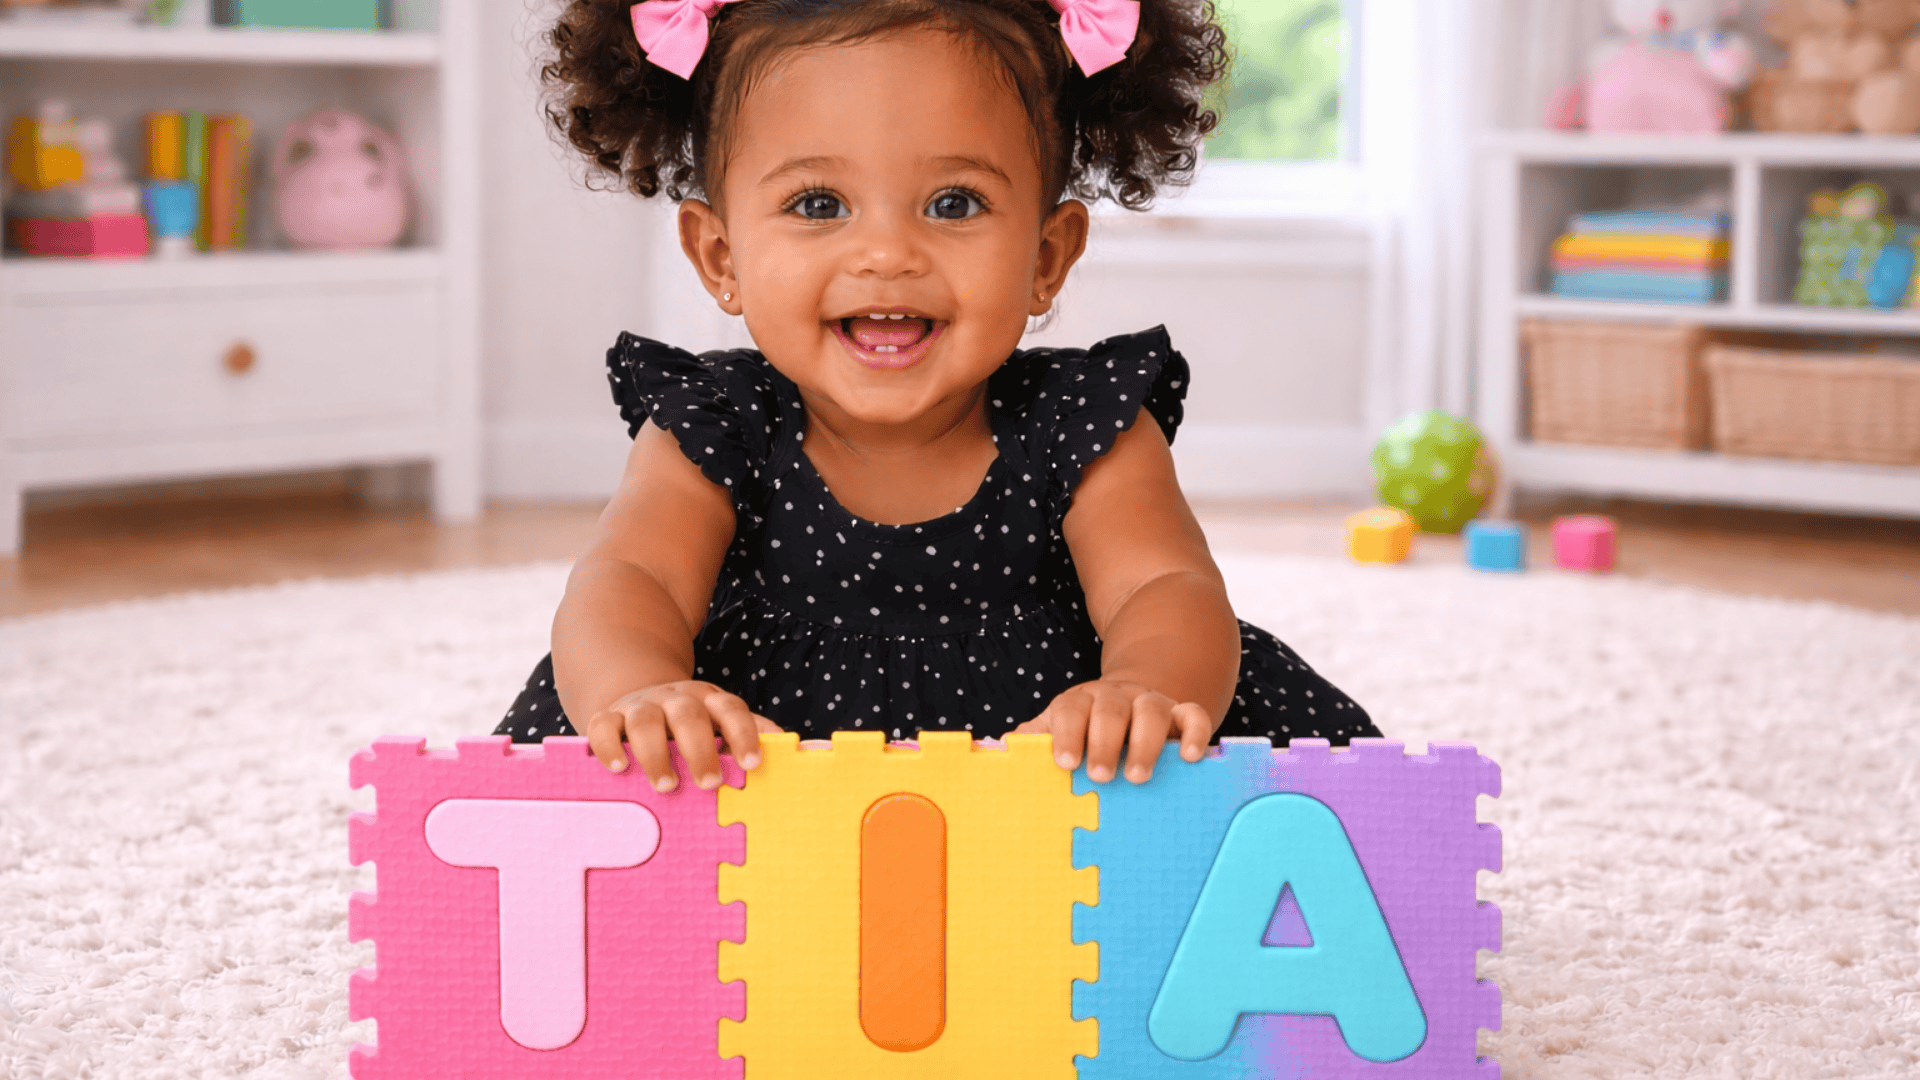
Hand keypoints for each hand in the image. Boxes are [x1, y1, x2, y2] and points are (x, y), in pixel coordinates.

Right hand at [584, 681, 780, 790]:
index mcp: (709, 700)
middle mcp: (675, 699)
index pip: (730, 710)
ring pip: (645, 720)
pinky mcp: (609, 716)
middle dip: (699, 749)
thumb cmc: (691, 724)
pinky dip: (609, 745)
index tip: (753, 764)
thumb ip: (751, 734)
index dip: (743, 734)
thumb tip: (795, 752)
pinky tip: (619, 768)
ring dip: (655, 753)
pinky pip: (603, 726)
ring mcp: (640, 706)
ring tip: (667, 786)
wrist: (640, 699)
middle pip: (688, 715)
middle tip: (710, 784)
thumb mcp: (721, 724)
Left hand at [1014, 680, 1211, 783]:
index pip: (1070, 709)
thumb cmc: (1084, 732)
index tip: (1065, 763)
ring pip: (1151, 709)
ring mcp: (1150, 702)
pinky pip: (1193, 714)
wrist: (1127, 704)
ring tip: (1138, 776)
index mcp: (1080, 702)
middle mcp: (1115, 697)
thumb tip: (994, 750)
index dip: (1066, 733)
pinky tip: (1189, 757)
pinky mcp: (1180, 713)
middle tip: (1099, 776)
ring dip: (1145, 742)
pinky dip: (1193, 732)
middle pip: (1110, 708)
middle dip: (1104, 741)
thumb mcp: (1056, 732)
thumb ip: (1030, 742)